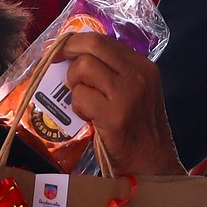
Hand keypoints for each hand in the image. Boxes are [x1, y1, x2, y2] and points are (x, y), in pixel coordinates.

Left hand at [57, 32, 185, 175]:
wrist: (151, 165)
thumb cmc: (138, 130)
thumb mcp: (134, 93)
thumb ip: (113, 73)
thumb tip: (76, 56)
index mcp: (143, 66)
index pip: (104, 40)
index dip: (77, 41)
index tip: (62, 49)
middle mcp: (138, 75)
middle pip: (93, 44)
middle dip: (68, 50)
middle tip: (55, 62)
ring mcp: (127, 94)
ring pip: (83, 67)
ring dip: (74, 84)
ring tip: (82, 102)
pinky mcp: (113, 115)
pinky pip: (80, 96)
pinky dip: (77, 106)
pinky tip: (87, 118)